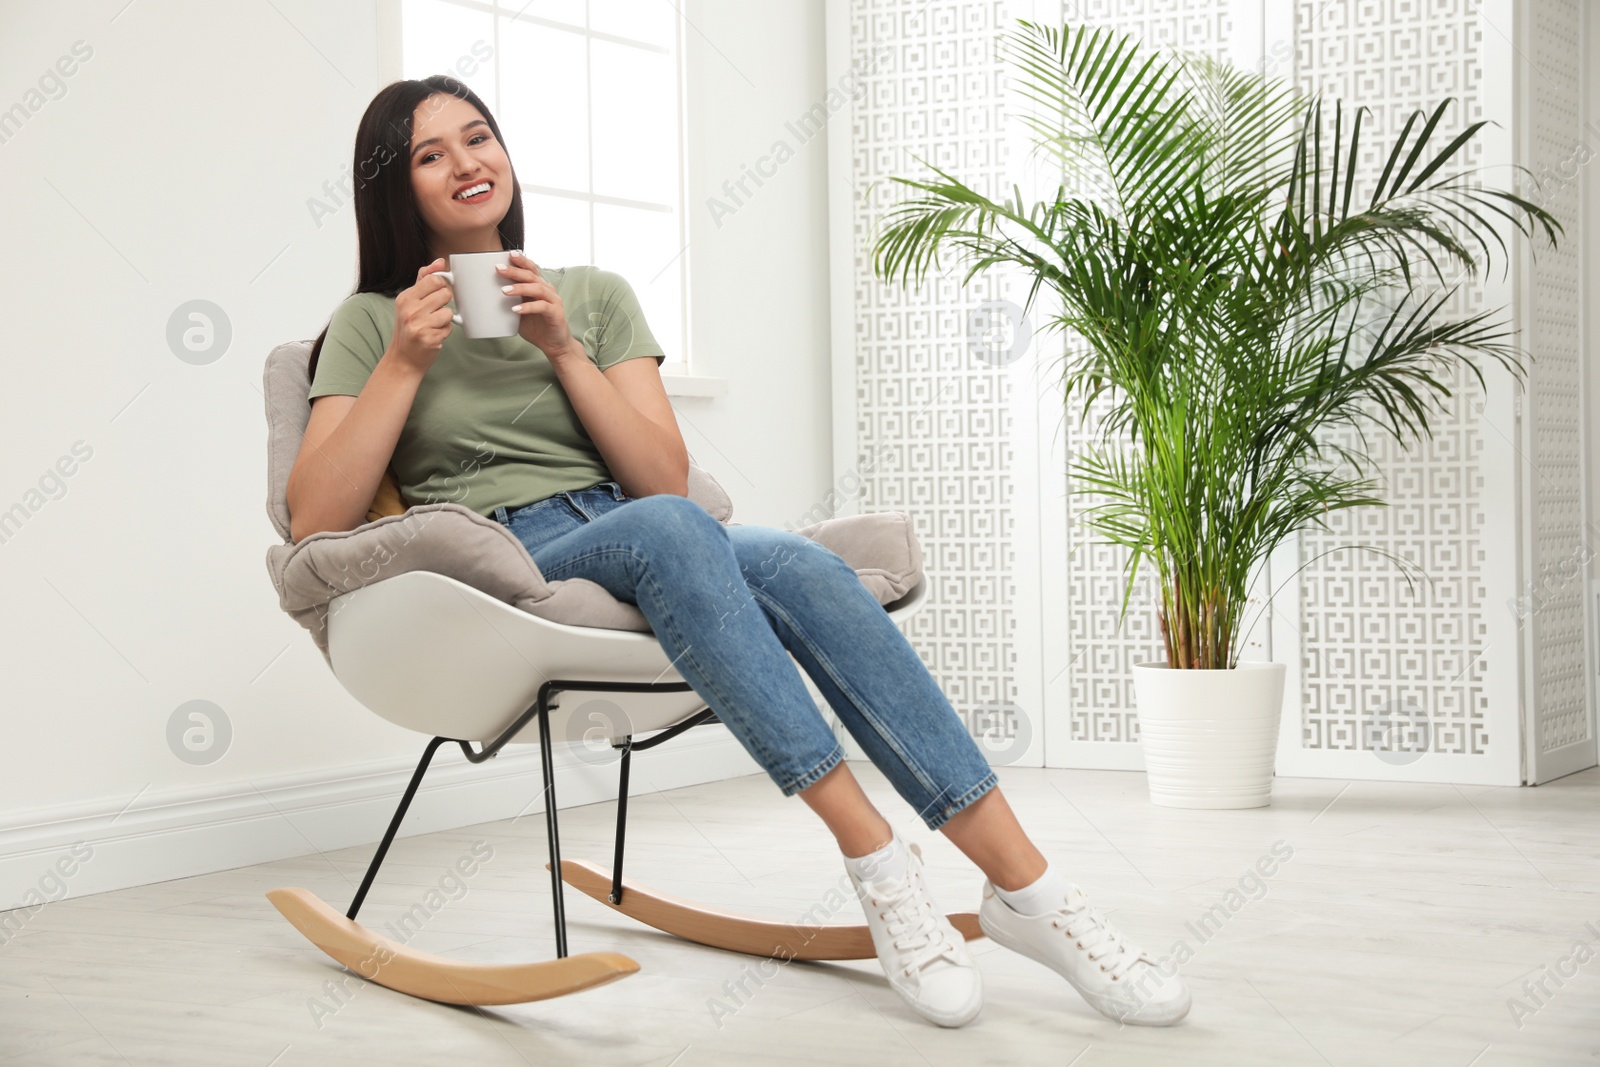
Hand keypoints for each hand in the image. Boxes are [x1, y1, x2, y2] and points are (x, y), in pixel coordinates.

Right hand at [390, 258, 453, 374]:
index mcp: (405, 297)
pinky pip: (449, 328)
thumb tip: (440, 262)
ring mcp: (419, 325)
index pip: (434, 280)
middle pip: (445, 294)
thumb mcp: (411, 301)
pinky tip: (433, 335)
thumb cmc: (410, 327)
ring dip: (445, 320)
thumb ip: (424, 279)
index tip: (437, 295)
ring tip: (433, 325)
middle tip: (433, 313)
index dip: (441, 287)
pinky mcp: (429, 338)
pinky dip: (444, 332)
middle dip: (443, 304)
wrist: (403, 358)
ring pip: (449, 312)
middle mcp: (410, 310)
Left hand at [499, 251, 579, 360]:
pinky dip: (528, 307)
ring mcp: (553, 301)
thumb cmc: (536, 326)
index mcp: (539, 287)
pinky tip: (516, 309)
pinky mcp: (556, 313)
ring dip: (520, 288)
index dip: (521, 261)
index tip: (508, 254)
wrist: (554, 344)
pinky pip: (541, 307)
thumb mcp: (519, 311)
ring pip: (536, 289)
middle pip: (531, 276)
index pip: (530, 269)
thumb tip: (486, 296)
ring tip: (504, 290)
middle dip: (514, 271)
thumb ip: (510, 301)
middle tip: (499, 269)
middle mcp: (547, 290)